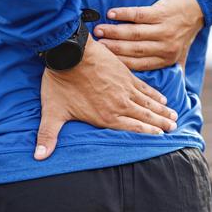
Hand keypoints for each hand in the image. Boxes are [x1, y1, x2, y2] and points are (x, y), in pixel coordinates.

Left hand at [35, 35, 177, 159]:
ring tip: (174, 116)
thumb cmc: (61, 83)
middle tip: (174, 127)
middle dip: (161, 124)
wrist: (70, 53)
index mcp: (106, 117)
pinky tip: (162, 98)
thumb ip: (48, 135)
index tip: (162, 137)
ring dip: (162, 111)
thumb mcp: (52, 111)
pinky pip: (145, 88)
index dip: (149, 133)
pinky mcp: (126, 75)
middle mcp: (120, 105)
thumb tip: (38, 157)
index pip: (133, 128)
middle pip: (145, 117)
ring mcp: (125, 89)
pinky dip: (155, 94)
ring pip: (148, 104)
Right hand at [94, 0, 203, 70]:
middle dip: (113, 48)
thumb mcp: (180, 53)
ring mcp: (164, 29)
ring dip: (114, 32)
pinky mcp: (162, 13)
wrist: (199, 7)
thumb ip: (169, 67)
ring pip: (134, 33)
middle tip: (97, 46)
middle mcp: (165, 46)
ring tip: (99, 30)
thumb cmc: (185, 31)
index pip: (139, 64)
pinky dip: (124, 14)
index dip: (120, 63)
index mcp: (166, 59)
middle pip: (134, 50)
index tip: (104, 62)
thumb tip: (160, 88)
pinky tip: (111, 14)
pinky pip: (139, 14)